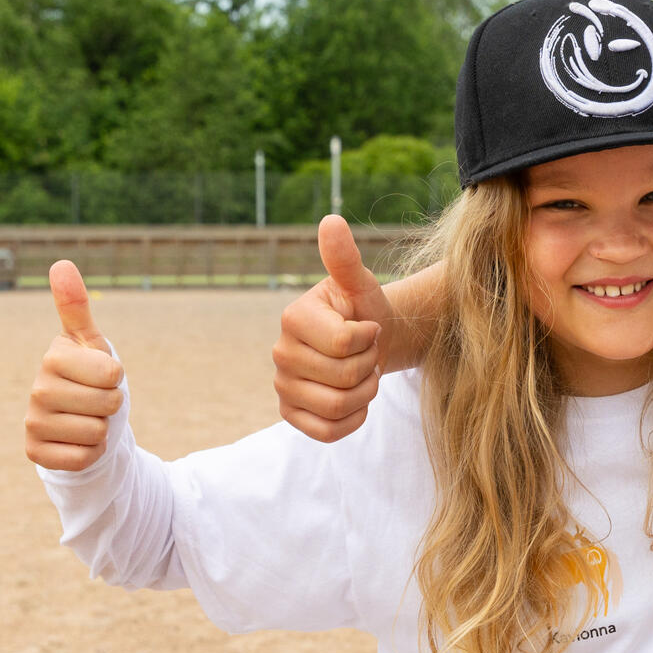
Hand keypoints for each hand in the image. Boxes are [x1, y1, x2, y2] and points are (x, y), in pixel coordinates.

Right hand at [25, 261, 125, 471]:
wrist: (79, 422)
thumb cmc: (90, 378)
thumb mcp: (90, 343)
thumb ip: (77, 306)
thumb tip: (61, 263)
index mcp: (54, 358)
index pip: (113, 373)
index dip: (117, 378)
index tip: (101, 375)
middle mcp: (37, 389)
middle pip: (109, 404)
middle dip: (112, 405)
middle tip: (95, 400)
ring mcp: (33, 422)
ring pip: (98, 432)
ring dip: (102, 430)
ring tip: (87, 419)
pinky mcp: (35, 453)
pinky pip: (84, 457)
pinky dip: (92, 453)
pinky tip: (77, 441)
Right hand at [273, 216, 388, 441]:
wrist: (372, 344)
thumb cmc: (367, 312)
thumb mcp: (362, 284)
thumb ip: (345, 259)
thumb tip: (331, 220)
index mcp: (292, 318)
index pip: (345, 344)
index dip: (369, 339)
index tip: (367, 328)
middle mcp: (279, 353)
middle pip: (343, 379)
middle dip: (369, 366)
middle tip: (366, 353)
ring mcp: (283, 387)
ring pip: (338, 407)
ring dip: (365, 393)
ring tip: (362, 373)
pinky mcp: (291, 415)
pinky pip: (329, 432)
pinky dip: (353, 419)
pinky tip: (355, 399)